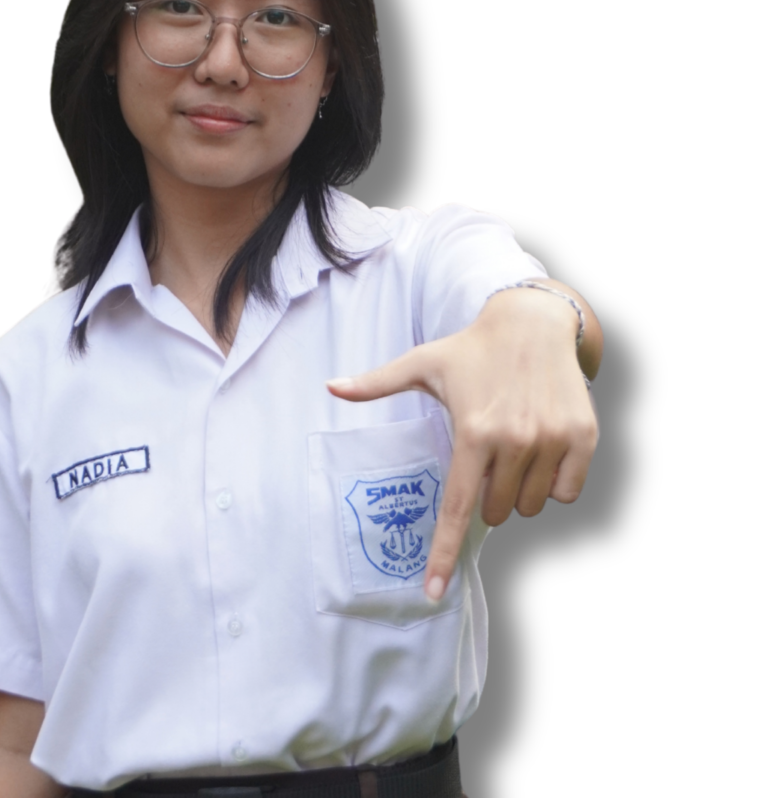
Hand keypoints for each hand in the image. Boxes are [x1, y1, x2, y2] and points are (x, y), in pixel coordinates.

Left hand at [326, 279, 599, 601]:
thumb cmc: (471, 348)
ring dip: (519, 491)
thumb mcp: (421, 362)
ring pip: (532, 506)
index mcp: (473, 432)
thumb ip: (376, 383)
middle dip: (487, 495)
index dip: (443, 553)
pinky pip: (567, 493)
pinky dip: (554, 484)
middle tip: (484, 455)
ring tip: (512, 447)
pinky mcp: (583, 438)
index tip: (433, 591)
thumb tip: (330, 387)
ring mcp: (552, 440)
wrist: (533, 322)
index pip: (456, 508)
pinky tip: (542, 449)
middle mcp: (514, 441)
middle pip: (496, 511)